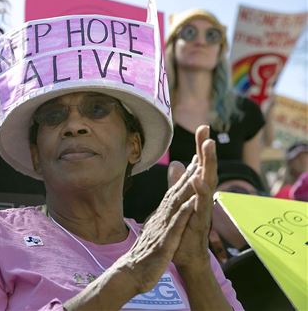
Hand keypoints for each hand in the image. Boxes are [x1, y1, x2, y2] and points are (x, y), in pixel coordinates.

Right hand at [114, 154, 200, 292]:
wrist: (131, 273)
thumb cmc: (144, 253)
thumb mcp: (155, 230)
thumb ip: (160, 216)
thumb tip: (165, 205)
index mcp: (161, 215)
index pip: (175, 193)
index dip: (187, 176)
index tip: (197, 159)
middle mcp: (161, 217)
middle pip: (176, 192)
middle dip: (190, 172)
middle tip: (200, 153)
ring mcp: (162, 228)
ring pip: (176, 203)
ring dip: (187, 186)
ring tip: (198, 169)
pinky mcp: (164, 242)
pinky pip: (174, 226)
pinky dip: (182, 213)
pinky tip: (191, 202)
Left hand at [170, 125, 216, 269]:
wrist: (185, 256)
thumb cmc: (183, 228)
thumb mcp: (178, 200)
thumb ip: (177, 183)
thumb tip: (176, 162)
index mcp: (196, 191)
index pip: (199, 165)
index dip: (200, 147)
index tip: (202, 127)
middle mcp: (202, 197)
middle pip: (205, 169)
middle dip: (206, 150)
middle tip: (206, 130)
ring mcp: (202, 208)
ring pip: (207, 183)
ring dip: (207, 165)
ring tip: (207, 147)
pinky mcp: (200, 221)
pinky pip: (201, 205)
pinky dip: (199, 191)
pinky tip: (197, 179)